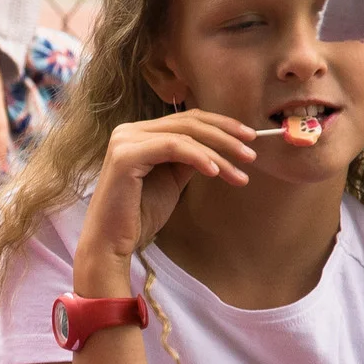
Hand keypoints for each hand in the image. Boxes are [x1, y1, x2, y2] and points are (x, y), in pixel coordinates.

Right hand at [72, 112, 256, 291]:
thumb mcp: (172, 180)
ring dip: (219, 152)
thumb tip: (219, 146)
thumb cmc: (140, 216)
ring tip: (241, 171)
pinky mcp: (126, 155)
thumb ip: (189, 159)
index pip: (186, 120)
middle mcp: (128, 131)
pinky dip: (199, 157)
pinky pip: (173, 148)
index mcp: (138, 133)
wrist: (112, 243)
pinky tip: (217, 171)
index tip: (249, 139)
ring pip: (185, 135)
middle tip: (251, 153)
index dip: (221, 126)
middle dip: (225, 136)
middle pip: (188, 122)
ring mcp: (125, 140)